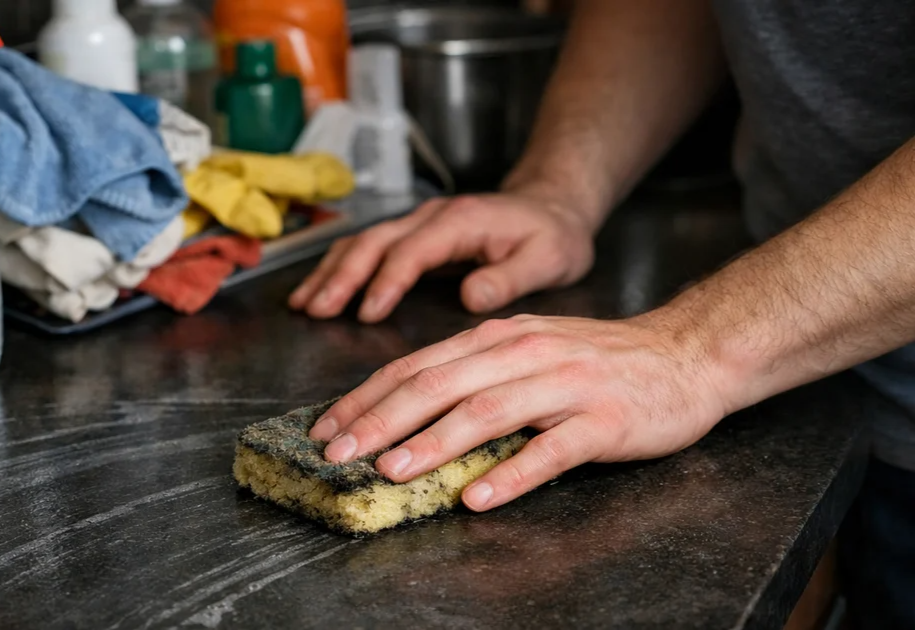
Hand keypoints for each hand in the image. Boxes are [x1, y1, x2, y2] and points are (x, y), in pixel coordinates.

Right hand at [288, 188, 598, 322]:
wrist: (552, 206)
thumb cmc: (552, 236)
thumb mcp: (550, 258)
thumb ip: (511, 277)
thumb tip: (471, 298)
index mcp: (461, 221)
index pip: (413, 250)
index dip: (386, 281)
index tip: (367, 313)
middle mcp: (432, 217)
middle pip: (374, 242)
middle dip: (341, 276)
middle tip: (316, 310)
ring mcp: (418, 222)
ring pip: (362, 241)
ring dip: (330, 272)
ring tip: (304, 305)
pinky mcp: (411, 234)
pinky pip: (366, 247)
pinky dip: (337, 268)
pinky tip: (317, 292)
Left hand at [307, 314, 732, 510]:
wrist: (687, 353)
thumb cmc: (598, 360)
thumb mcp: (526, 352)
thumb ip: (472, 375)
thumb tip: (404, 410)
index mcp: (497, 338)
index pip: (416, 365)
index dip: (366, 397)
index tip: (327, 428)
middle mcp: (524, 353)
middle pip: (439, 384)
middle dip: (381, 420)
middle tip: (339, 454)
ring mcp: (566, 385)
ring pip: (487, 412)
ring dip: (433, 443)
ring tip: (391, 471)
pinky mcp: (604, 419)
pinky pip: (551, 450)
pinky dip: (511, 474)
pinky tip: (476, 497)